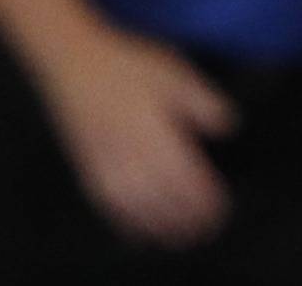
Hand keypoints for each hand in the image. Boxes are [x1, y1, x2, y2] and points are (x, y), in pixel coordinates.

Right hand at [33, 25, 237, 247]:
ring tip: (183, 237)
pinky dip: (129, 225)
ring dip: (162, 227)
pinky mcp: (89, 172)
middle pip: (164, 199)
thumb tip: (227, 126)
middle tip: (209, 228)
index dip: (204, 198)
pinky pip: (110, 208)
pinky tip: (142, 232)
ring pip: (138, 209)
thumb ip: (201, 100)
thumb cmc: (128, 65)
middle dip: (188, 218)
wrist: (74, 64)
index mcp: (154, 131)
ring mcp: (106, 167)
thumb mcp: (173, 71)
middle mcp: (130, 155)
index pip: (185, 177)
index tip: (221, 209)